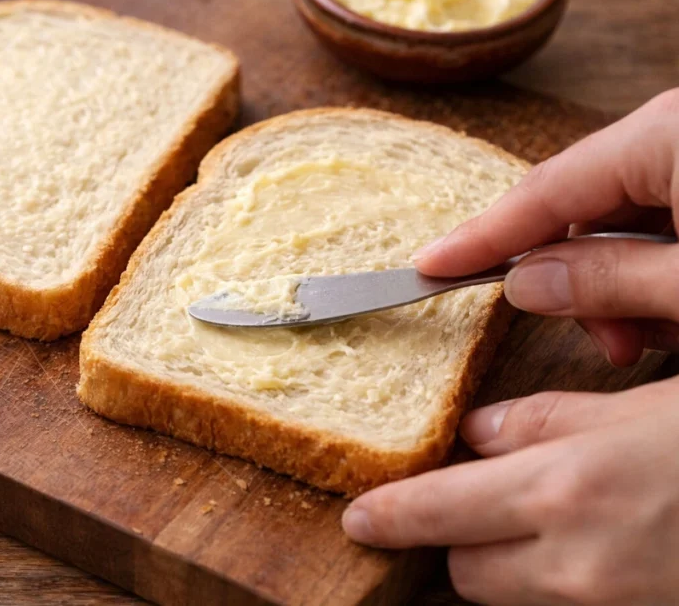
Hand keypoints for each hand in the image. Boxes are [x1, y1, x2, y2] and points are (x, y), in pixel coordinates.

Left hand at [342, 379, 678, 604]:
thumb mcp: (638, 409)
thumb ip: (545, 419)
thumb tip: (479, 431)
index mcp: (562, 490)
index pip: (437, 512)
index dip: (388, 516)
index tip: (358, 518)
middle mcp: (574, 563)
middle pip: (466, 571)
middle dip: (460, 538)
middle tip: (486, 497)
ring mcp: (605, 605)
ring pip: (512, 596)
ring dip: (509, 563)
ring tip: (554, 515)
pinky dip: (556, 579)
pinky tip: (593, 539)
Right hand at [412, 88, 678, 366]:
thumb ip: (612, 281)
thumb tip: (526, 286)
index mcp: (667, 136)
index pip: (546, 189)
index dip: (483, 237)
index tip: (429, 266)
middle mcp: (676, 133)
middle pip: (586, 209)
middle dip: (586, 284)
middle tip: (608, 342)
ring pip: (626, 224)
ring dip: (628, 288)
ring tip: (660, 335)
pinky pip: (666, 225)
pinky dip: (661, 275)